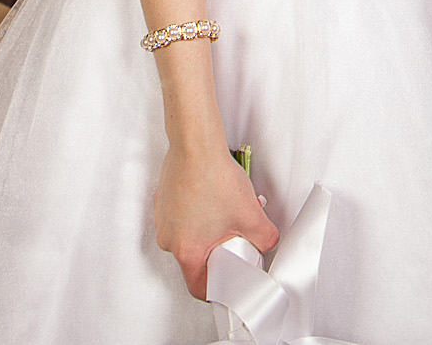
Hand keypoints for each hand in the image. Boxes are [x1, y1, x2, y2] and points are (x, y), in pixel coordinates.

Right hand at [154, 142, 277, 298]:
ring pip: (187, 235)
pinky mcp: (163, 199)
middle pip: (194, 259)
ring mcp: (163, 217)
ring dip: (206, 229)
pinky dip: (195, 212)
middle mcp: (168, 238)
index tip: (227, 281)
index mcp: (186, 250)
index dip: (217, 287)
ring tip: (225, 210)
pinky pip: (180, 216)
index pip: (198, 287)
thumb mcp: (251, 214)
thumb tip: (267, 244)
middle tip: (232, 238)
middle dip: (216, 251)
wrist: (196, 143)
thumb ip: (265, 238)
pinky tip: (211, 195)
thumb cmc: (213, 176)